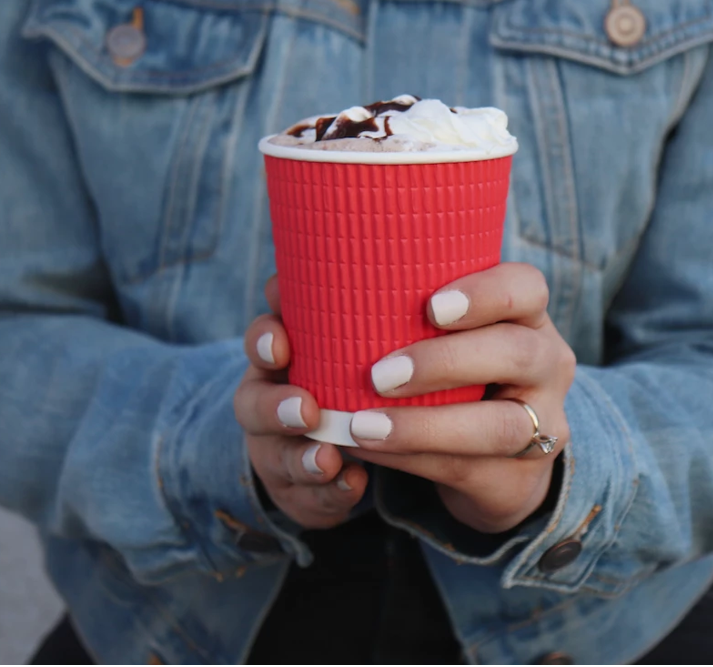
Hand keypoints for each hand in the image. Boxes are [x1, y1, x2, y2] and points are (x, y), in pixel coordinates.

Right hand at [234, 276, 367, 528]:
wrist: (329, 435)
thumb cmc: (352, 369)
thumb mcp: (350, 337)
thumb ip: (364, 308)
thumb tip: (414, 260)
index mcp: (283, 358)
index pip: (262, 339)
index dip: (264, 338)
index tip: (282, 342)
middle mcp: (269, 400)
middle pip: (252, 403)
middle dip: (277, 407)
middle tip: (308, 410)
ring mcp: (277, 447)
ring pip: (274, 456)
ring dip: (301, 458)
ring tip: (328, 460)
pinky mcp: (296, 489)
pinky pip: (304, 497)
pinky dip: (327, 494)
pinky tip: (351, 485)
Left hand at [349, 263, 574, 533]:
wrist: (498, 453)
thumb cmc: (457, 373)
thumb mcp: (451, 336)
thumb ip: (410, 314)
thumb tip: (314, 299)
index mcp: (527, 317)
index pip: (526, 288)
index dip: (485, 294)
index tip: (432, 306)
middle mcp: (547, 364)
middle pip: (517, 353)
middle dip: (445, 362)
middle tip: (379, 374)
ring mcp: (543, 423)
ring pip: (500, 425)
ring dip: (424, 426)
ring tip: (363, 425)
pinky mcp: (521, 475)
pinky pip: (469, 468)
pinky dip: (412, 459)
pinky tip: (369, 449)